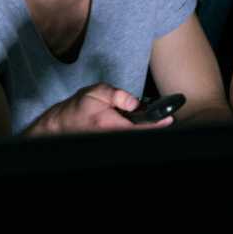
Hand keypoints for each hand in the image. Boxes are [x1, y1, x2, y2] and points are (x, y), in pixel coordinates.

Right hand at [28, 83, 172, 135]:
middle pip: (140, 133)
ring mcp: (112, 141)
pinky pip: (129, 136)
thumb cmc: (78, 107)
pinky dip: (136, 129)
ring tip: (149, 118)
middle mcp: (113, 136)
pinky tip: (138, 122)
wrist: (63, 123)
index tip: (169, 118)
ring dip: (143, 127)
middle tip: (162, 116)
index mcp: (110, 124)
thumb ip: (117, 95)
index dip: (157, 124)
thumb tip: (136, 102)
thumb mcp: (96, 92)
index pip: (140, 128)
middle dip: (152, 124)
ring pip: (135, 135)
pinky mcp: (113, 141)